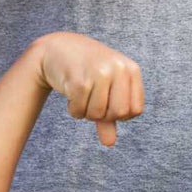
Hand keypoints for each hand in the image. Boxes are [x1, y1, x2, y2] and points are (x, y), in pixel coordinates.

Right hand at [32, 32, 144, 147]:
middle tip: (92, 101)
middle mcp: (118, 68)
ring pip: (97, 114)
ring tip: (80, 95)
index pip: (135, 110)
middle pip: (118, 113)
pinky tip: (70, 93)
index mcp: (131, 69)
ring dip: (85, 112)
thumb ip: (110, 115)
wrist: (56, 47)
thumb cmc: (86, 68)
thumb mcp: (105, 87)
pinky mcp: (79, 80)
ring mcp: (99, 73)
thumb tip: (109, 143)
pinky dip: (73, 110)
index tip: (107, 102)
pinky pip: (79, 111)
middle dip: (102, 115)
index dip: (119, 114)